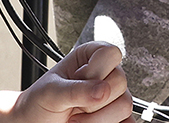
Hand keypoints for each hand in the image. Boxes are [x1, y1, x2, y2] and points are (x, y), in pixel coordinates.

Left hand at [9, 41, 126, 122]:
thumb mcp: (52, 92)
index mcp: (90, 57)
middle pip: (120, 82)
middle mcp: (105, 75)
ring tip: (77, 120)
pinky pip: (128, 122)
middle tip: (73, 106)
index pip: (111, 53)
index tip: (77, 80)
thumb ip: (76, 90)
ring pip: (125, 106)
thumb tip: (103, 91)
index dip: (95, 70)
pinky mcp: (115, 118)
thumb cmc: (40, 103)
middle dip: (93, 100)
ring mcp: (112, 98)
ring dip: (98, 120)